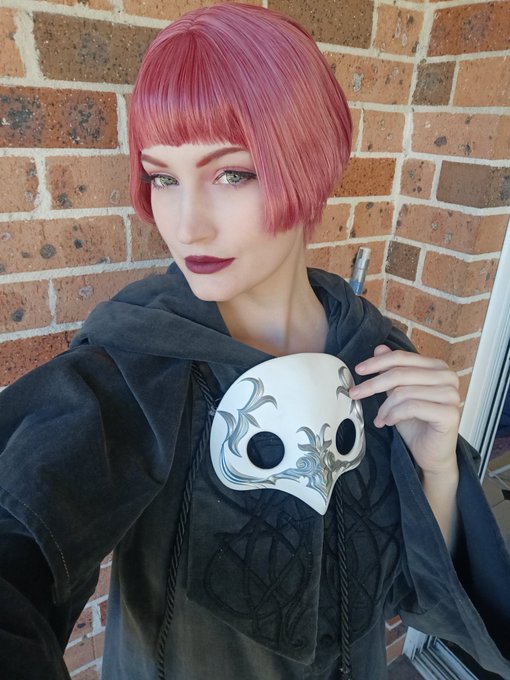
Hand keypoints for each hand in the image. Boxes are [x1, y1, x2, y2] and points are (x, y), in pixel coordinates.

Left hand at [348, 345, 460, 474]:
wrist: (430, 453)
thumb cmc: (416, 423)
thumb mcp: (399, 394)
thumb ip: (393, 371)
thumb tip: (379, 348)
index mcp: (437, 367)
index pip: (402, 357)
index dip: (378, 362)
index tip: (358, 370)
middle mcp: (448, 377)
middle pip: (400, 373)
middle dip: (373, 384)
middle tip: (355, 394)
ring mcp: (451, 395)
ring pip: (403, 392)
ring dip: (385, 407)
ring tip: (380, 418)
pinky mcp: (449, 413)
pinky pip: (412, 407)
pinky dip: (394, 415)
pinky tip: (388, 423)